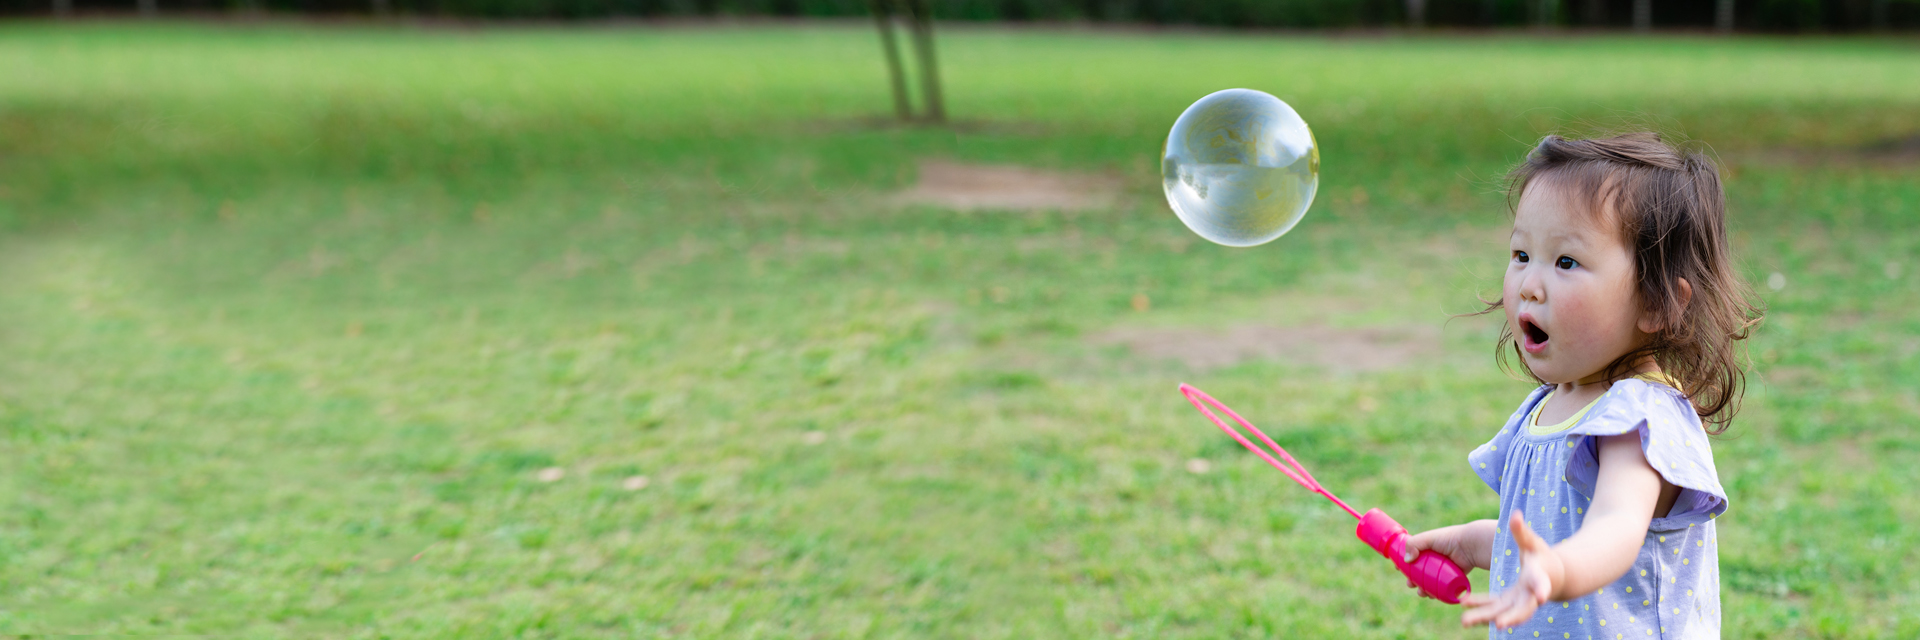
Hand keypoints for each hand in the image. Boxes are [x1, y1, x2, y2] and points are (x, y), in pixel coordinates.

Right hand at [1401, 520, 1493, 598]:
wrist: (1470, 546)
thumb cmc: (1449, 539)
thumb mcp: (1428, 538)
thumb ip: (1413, 544)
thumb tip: (1406, 560)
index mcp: (1427, 548)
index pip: (1411, 556)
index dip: (1404, 563)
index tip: (1398, 569)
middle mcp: (1434, 558)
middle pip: (1419, 572)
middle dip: (1412, 580)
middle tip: (1410, 584)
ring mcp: (1443, 568)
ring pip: (1429, 582)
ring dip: (1423, 589)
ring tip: (1421, 592)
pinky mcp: (1452, 577)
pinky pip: (1441, 587)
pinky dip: (1435, 593)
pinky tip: (1432, 595)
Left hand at [1460, 512, 1563, 628]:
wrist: (1551, 576)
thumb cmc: (1542, 556)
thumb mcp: (1533, 542)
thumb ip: (1522, 531)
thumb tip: (1515, 514)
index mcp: (1539, 578)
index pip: (1541, 584)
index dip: (1542, 589)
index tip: (1541, 598)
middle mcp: (1530, 596)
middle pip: (1521, 609)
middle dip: (1509, 617)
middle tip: (1497, 624)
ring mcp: (1518, 603)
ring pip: (1502, 613)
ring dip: (1484, 617)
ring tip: (1464, 621)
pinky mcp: (1508, 605)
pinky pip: (1492, 607)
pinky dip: (1479, 606)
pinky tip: (1463, 601)